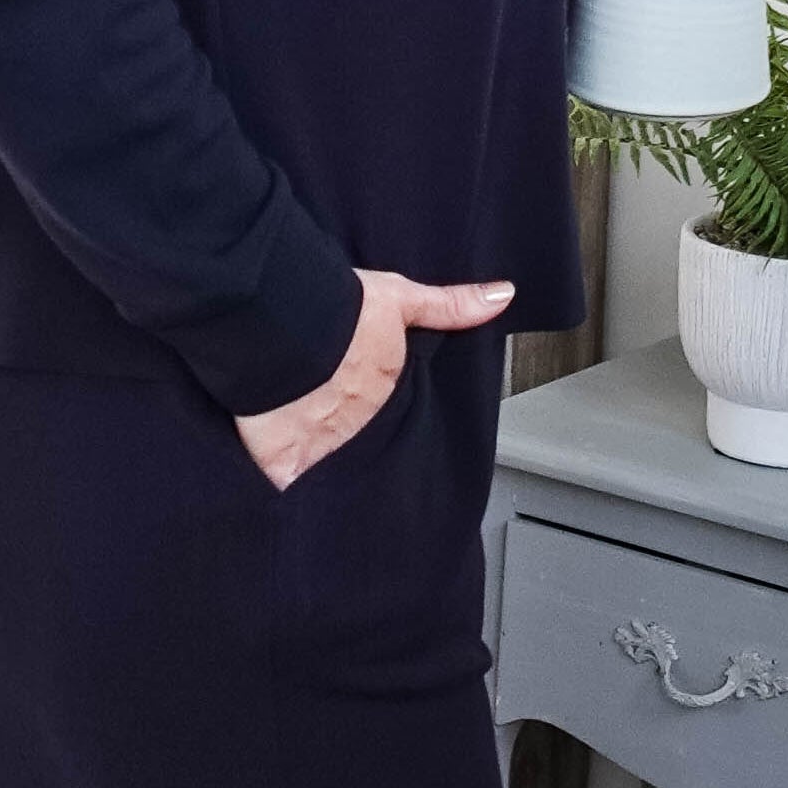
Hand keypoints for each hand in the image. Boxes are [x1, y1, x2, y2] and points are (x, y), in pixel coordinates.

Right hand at [233, 268, 514, 488]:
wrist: (283, 323)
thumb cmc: (338, 310)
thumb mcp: (399, 298)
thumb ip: (450, 306)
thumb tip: (504, 295)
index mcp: (385, 393)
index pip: (392, 418)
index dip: (383, 420)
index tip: (376, 420)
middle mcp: (357, 426)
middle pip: (359, 446)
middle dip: (353, 446)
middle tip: (343, 442)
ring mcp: (321, 447)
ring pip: (325, 468)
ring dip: (320, 468)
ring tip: (315, 474)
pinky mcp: (283, 462)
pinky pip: (286, 484)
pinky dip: (284, 488)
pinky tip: (283, 492)